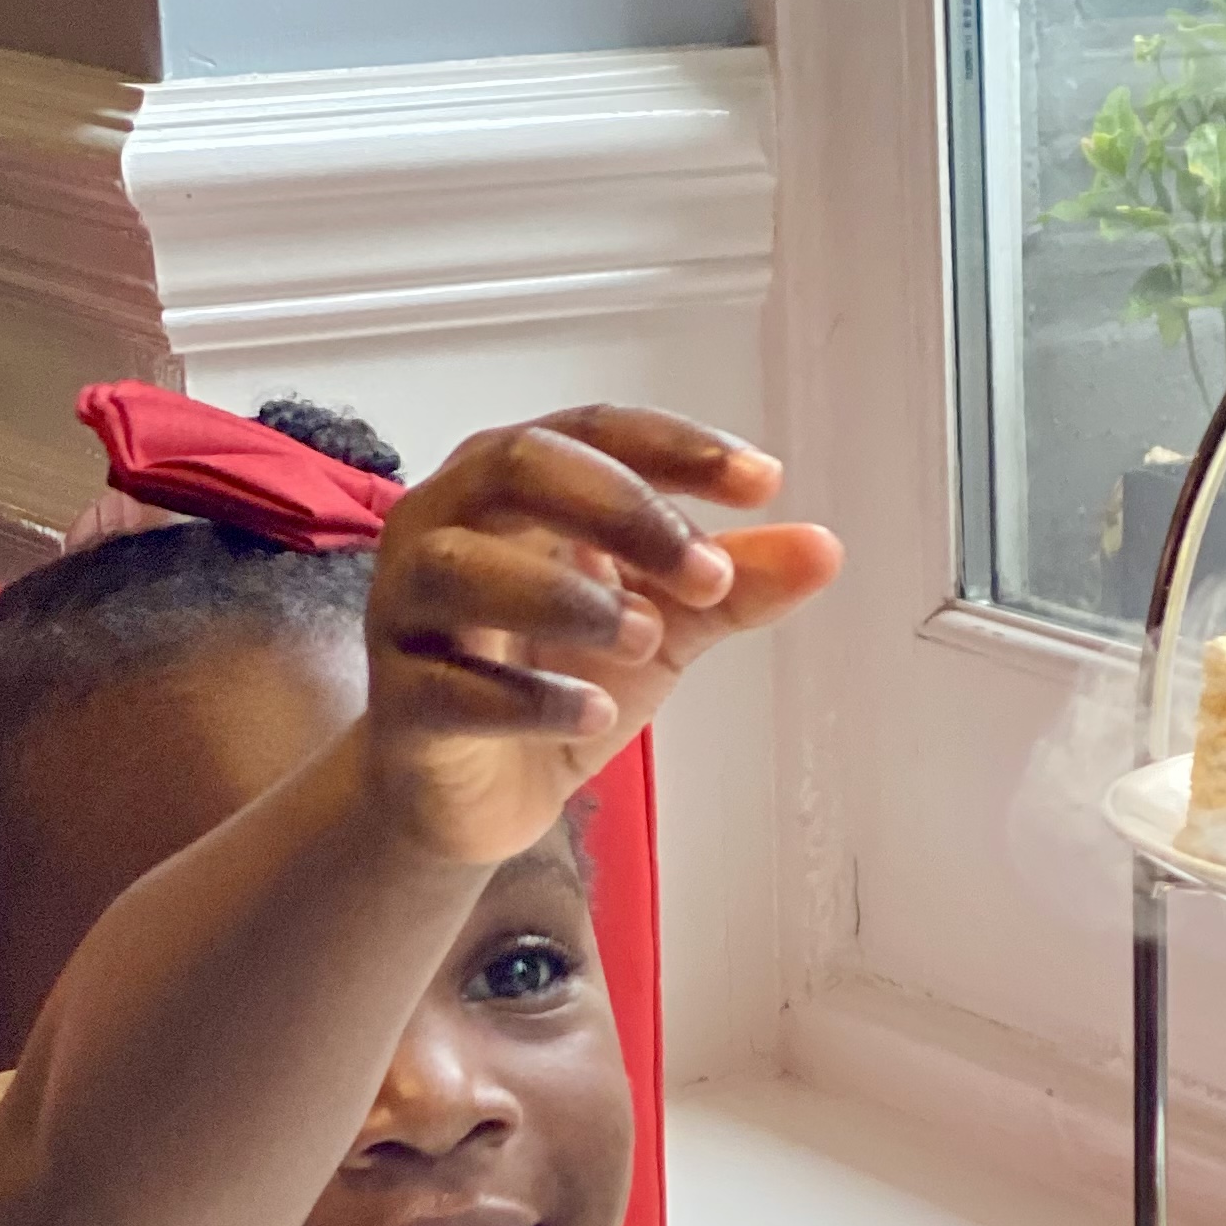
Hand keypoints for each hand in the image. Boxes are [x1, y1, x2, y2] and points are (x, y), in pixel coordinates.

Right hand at [362, 406, 841, 863]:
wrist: (475, 795)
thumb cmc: (556, 677)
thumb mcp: (663, 627)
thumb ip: (731, 588)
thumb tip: (824, 548)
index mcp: (512, 486)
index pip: (593, 431)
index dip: (676, 447)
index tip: (764, 482)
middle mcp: (445, 524)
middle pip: (518, 466)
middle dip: (622, 509)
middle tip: (707, 571)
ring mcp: (409, 612)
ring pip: (462, 569)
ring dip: (568, 596)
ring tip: (647, 638)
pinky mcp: (401, 704)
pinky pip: (452, 689)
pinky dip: (532, 700)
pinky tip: (596, 715)